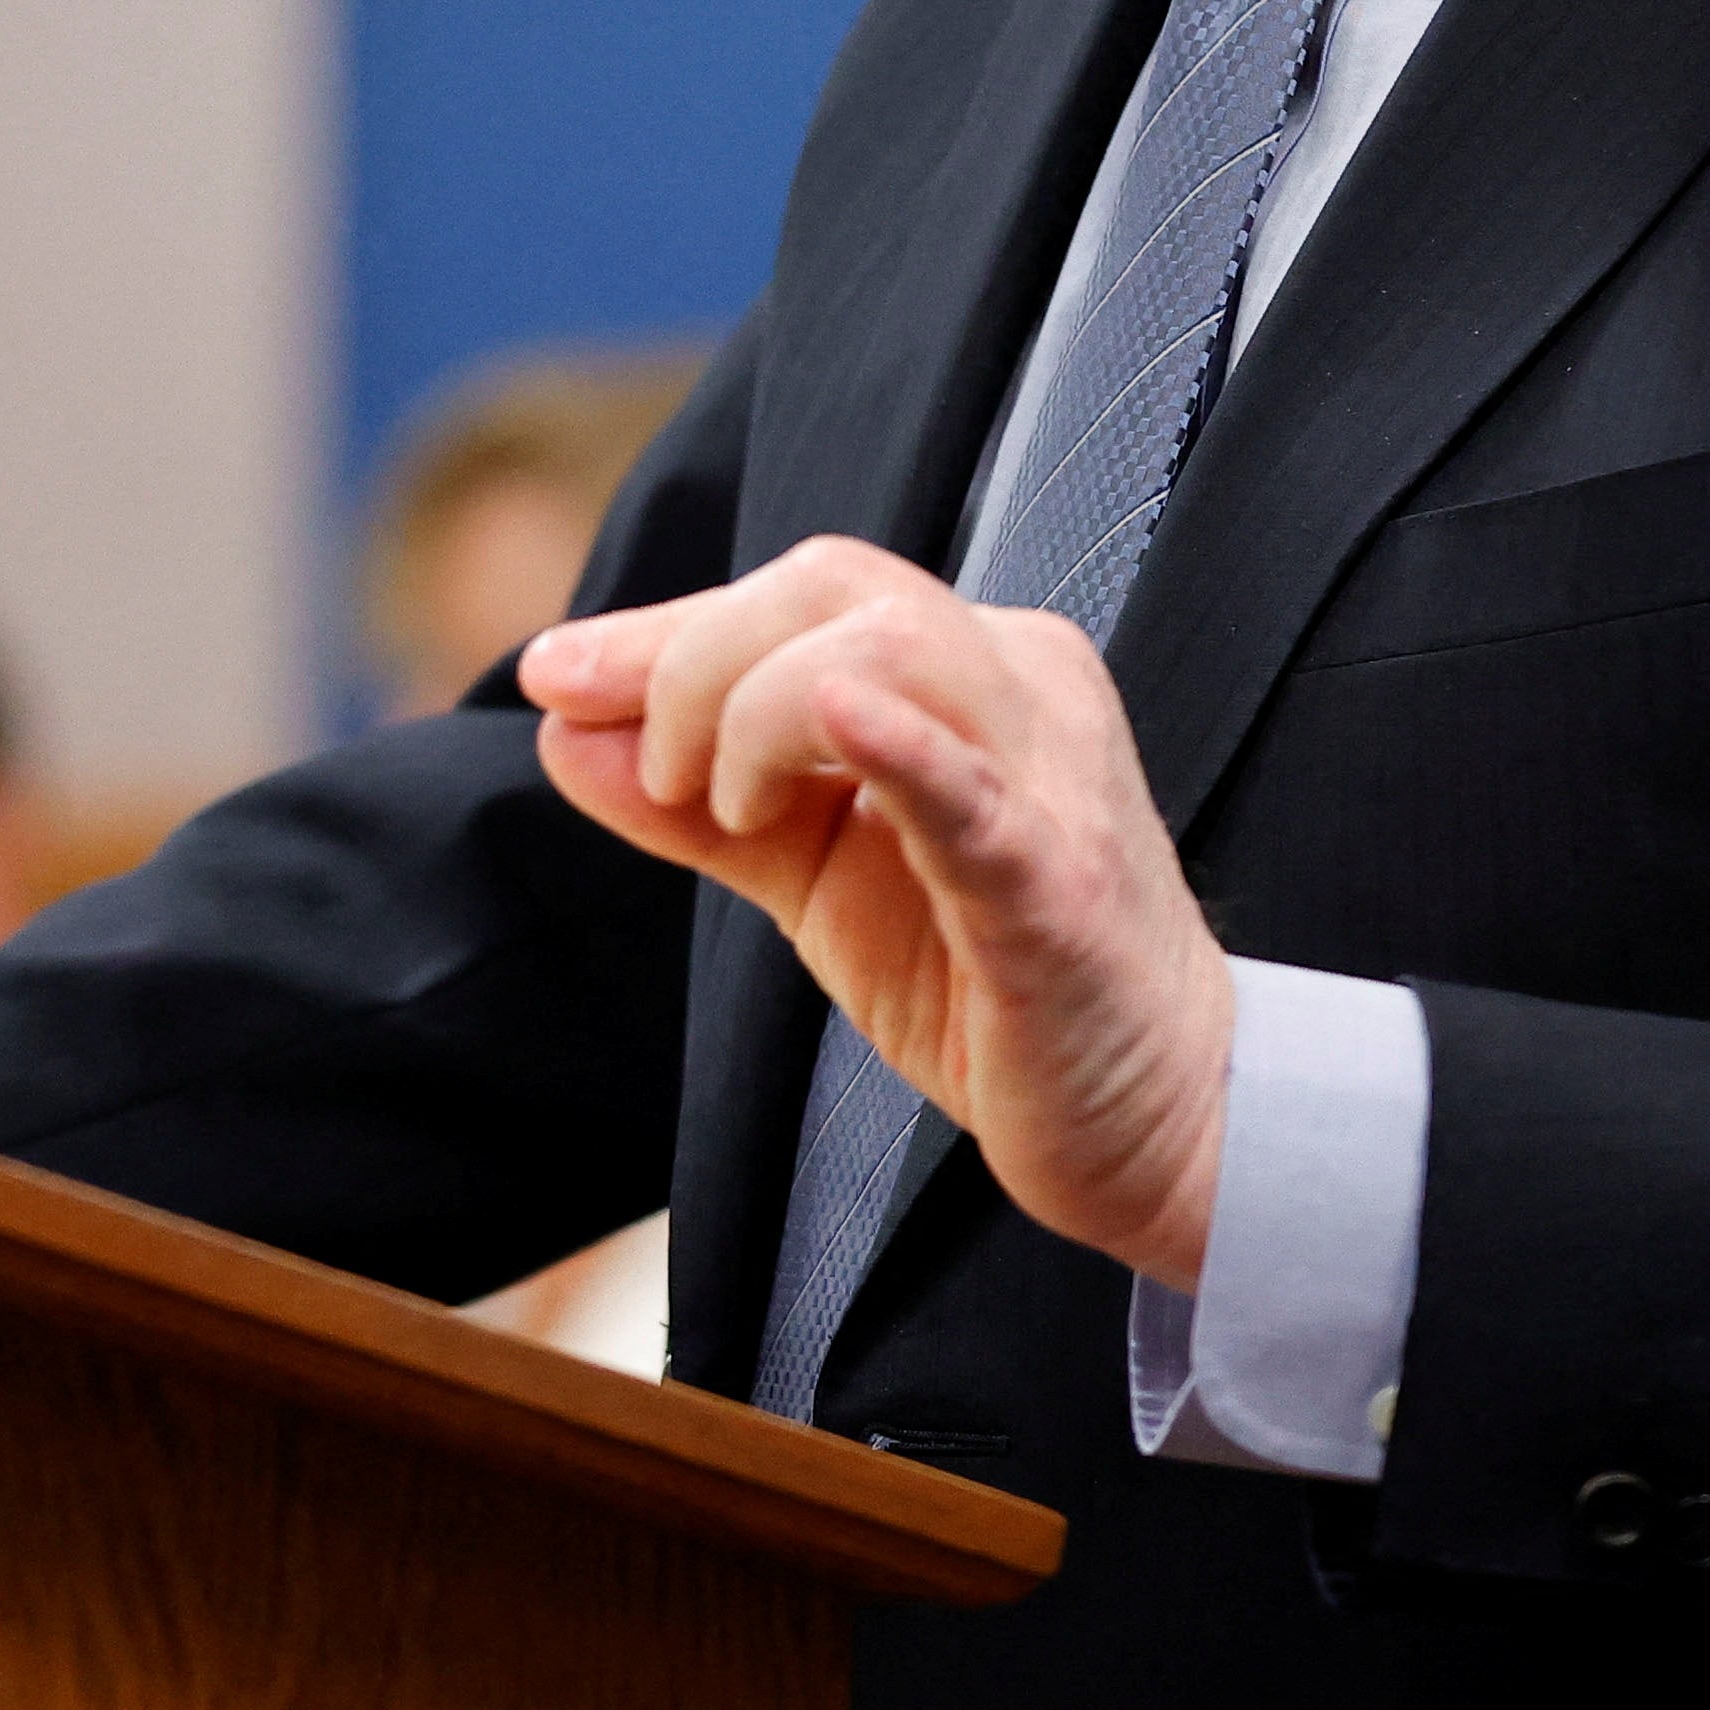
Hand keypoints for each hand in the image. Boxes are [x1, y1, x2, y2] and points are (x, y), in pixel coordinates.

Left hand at [520, 534, 1235, 1285]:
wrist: (1158, 1122)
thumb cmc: (990, 982)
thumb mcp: (820, 876)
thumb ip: (694, 806)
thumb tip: (560, 729)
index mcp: (974, 668)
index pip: (801, 592)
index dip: (662, 628)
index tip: (552, 673)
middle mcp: (1025, 687)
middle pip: (838, 587)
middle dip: (700, 659)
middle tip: (665, 780)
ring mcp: (1052, 780)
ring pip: (897, 647)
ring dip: (761, 709)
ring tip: (731, 809)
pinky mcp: (1057, 887)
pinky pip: (979, 793)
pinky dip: (900, 744)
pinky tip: (835, 713)